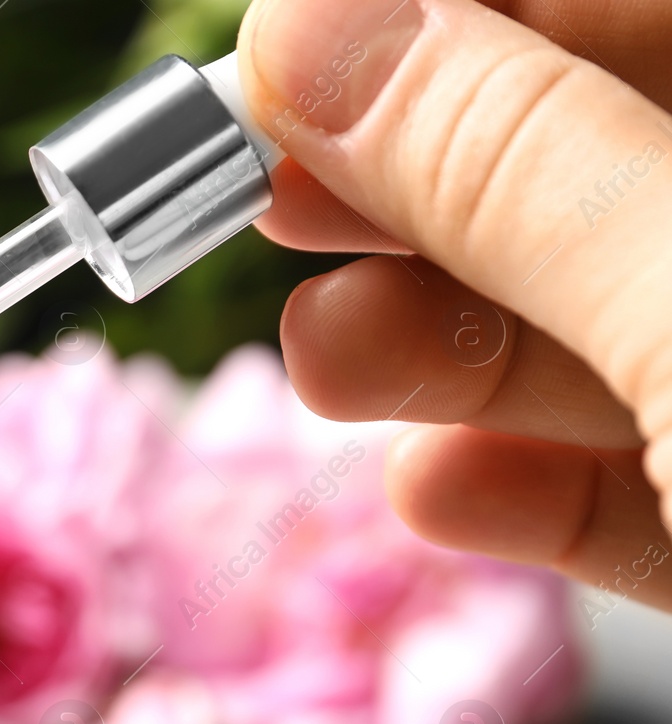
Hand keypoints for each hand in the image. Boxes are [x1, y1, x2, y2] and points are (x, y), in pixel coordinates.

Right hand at [237, 0, 671, 608]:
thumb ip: (513, 166)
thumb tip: (314, 37)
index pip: (626, 7)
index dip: (452, 15)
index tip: (294, 53)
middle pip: (602, 164)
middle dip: (424, 188)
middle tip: (271, 193)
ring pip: (608, 337)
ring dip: (441, 352)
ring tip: (325, 360)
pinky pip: (641, 492)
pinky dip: (525, 491)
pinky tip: (439, 487)